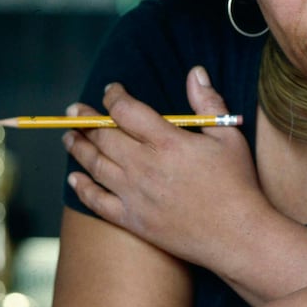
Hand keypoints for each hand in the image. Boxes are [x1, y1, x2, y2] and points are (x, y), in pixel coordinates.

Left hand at [64, 66, 269, 274]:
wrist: (237, 235)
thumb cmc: (237, 183)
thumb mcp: (229, 136)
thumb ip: (208, 102)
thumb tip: (195, 71)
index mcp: (167, 142)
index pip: (126, 111)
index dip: (114, 97)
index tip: (110, 90)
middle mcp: (144, 166)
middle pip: (104, 137)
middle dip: (86, 119)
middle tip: (74, 110)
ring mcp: (135, 195)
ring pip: (95, 165)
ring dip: (78, 148)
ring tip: (69, 136)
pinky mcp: (133, 220)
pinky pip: (97, 202)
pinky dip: (82, 188)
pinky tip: (74, 179)